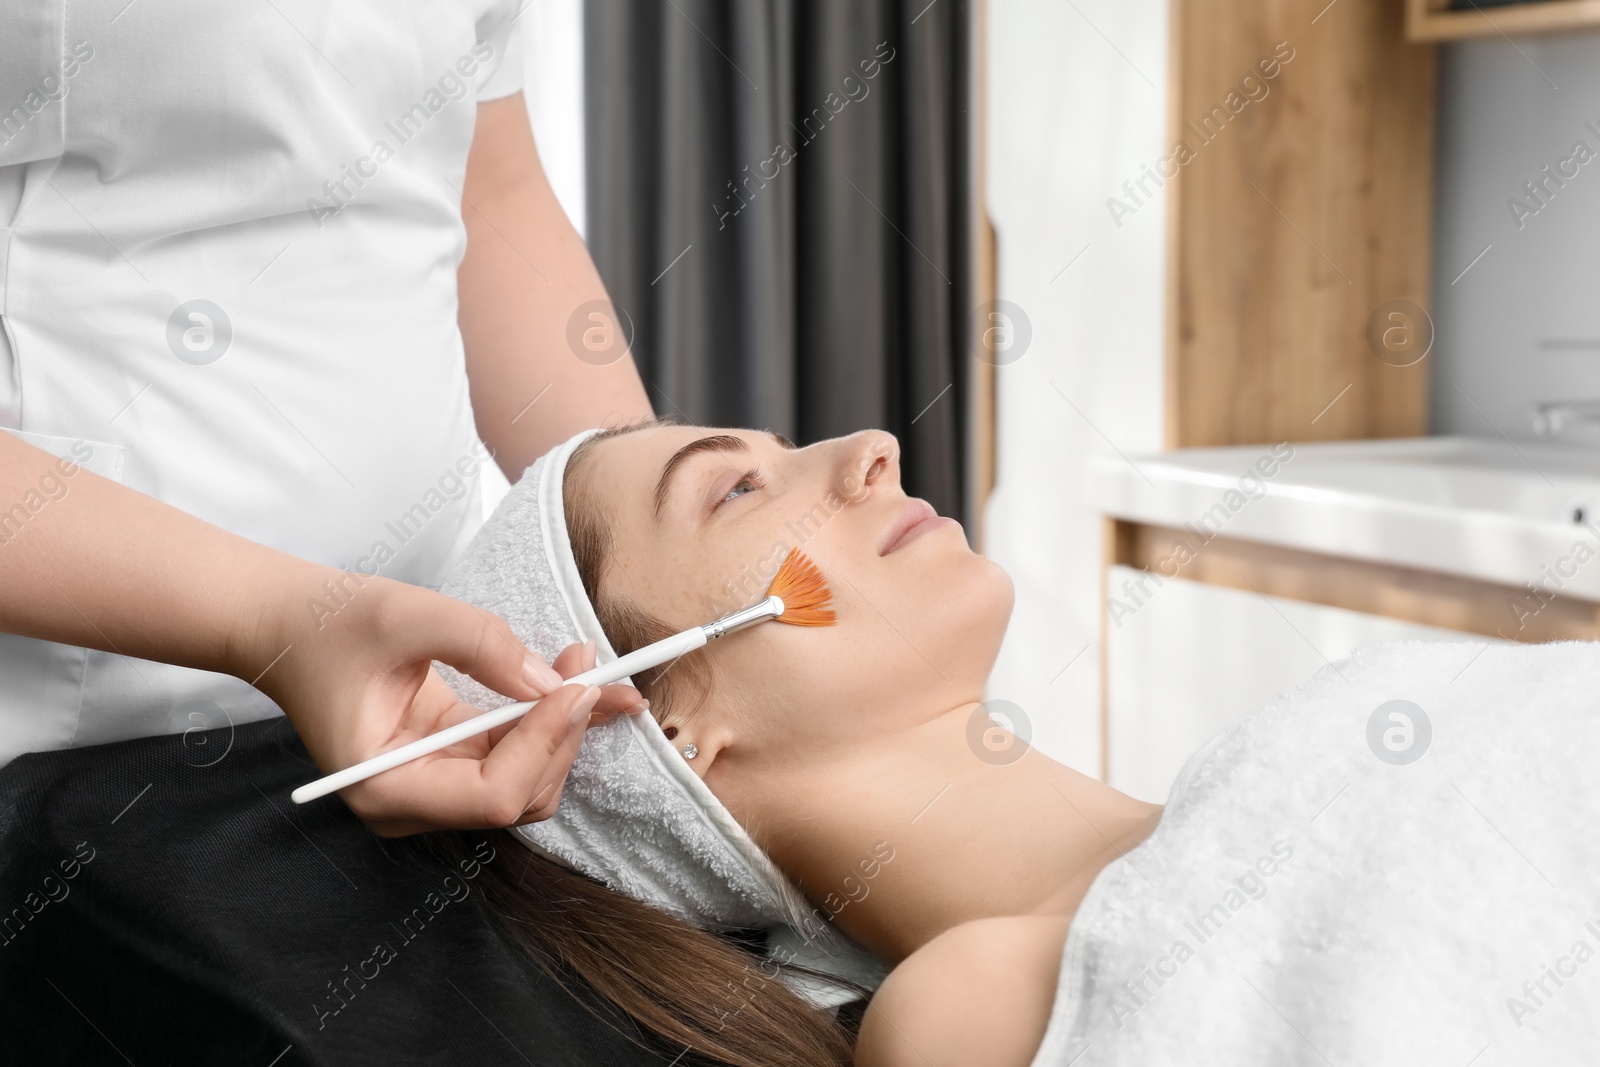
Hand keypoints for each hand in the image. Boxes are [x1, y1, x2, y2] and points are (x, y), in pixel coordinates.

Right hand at [231, 563, 643, 835]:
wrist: (288, 628)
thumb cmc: (329, 624)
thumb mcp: (407, 615)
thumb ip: (483, 644)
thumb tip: (551, 681)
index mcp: (386, 788)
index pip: (491, 796)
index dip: (543, 745)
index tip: (574, 688)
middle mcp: (410, 804)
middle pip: (519, 796)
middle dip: (563, 735)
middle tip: (591, 668)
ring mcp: (431, 789)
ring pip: (527, 782)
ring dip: (563, 728)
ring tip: (582, 665)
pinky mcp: (448, 765)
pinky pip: (514, 757)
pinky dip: (546, 723)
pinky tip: (568, 682)